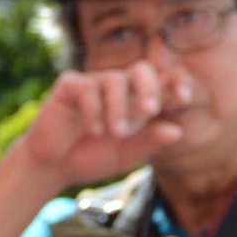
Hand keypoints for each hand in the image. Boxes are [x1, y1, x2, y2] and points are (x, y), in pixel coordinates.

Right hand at [19, 62, 191, 188]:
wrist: (53, 166)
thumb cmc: (91, 158)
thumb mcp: (126, 156)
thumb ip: (150, 142)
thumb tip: (178, 130)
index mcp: (136, 103)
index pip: (161, 82)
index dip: (176, 82)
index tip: (183, 97)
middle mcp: (118, 89)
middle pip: (142, 69)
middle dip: (149, 88)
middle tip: (149, 111)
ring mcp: (94, 83)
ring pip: (115, 79)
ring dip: (119, 108)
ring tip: (115, 133)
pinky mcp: (70, 84)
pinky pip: (87, 88)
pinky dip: (94, 111)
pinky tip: (93, 130)